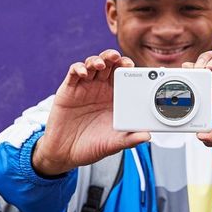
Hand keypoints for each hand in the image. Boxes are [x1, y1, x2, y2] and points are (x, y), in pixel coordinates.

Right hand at [32, 50, 149, 175]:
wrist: (65, 153)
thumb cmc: (91, 146)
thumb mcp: (112, 144)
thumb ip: (129, 139)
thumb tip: (147, 136)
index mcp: (115, 99)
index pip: (125, 77)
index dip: (129, 70)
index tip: (135, 69)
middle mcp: (101, 89)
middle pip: (110, 66)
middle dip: (115, 59)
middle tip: (119, 59)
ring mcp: (85, 87)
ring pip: (92, 64)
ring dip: (98, 60)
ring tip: (101, 64)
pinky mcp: (69, 89)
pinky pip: (74, 73)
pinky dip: (79, 68)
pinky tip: (84, 73)